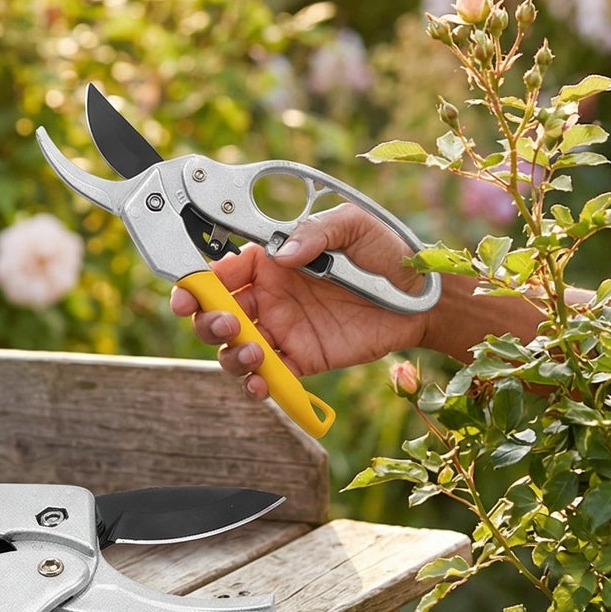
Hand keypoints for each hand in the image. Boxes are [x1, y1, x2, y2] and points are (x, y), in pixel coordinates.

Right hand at [169, 203, 431, 399]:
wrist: (421, 296)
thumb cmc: (385, 252)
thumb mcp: (351, 225)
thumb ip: (313, 232)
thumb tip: (281, 254)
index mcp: (269, 261)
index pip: (220, 272)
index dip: (195, 285)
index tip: (189, 297)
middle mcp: (269, 296)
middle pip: (216, 313)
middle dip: (209, 322)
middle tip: (230, 323)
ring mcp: (282, 330)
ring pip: (234, 349)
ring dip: (231, 355)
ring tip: (254, 354)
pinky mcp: (301, 359)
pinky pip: (268, 377)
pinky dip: (256, 385)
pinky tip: (260, 385)